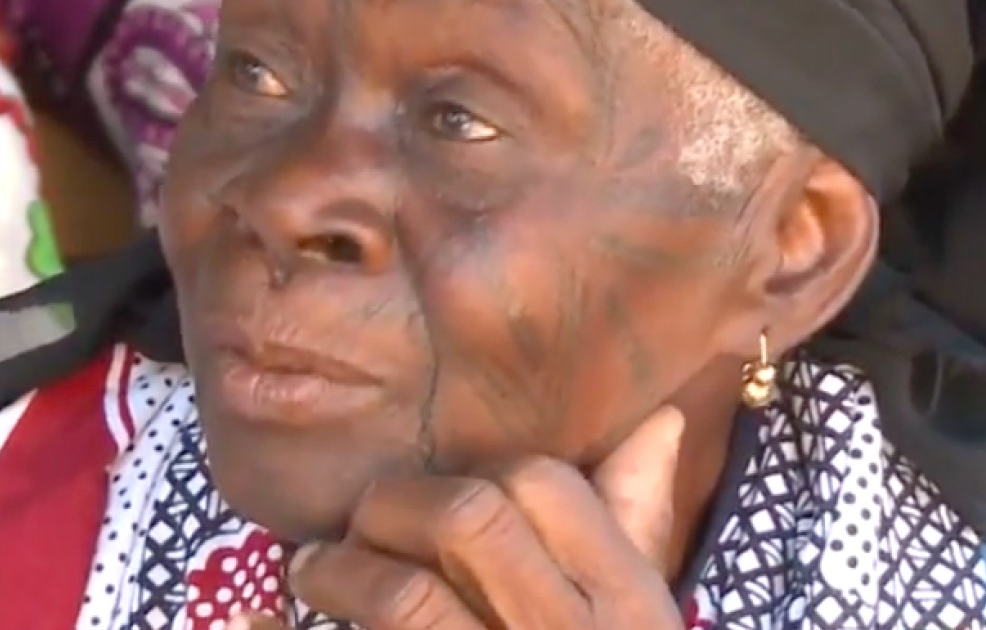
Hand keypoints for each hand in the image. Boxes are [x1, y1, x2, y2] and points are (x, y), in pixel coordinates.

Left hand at [232, 406, 684, 629]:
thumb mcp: (643, 615)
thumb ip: (639, 514)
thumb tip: (663, 417)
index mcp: (622, 597)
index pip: (541, 482)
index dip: (481, 470)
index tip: (447, 488)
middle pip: (470, 520)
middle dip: (398, 506)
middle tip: (362, 516)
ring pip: (410, 597)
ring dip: (345, 571)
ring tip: (312, 567)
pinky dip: (320, 614)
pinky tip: (282, 609)